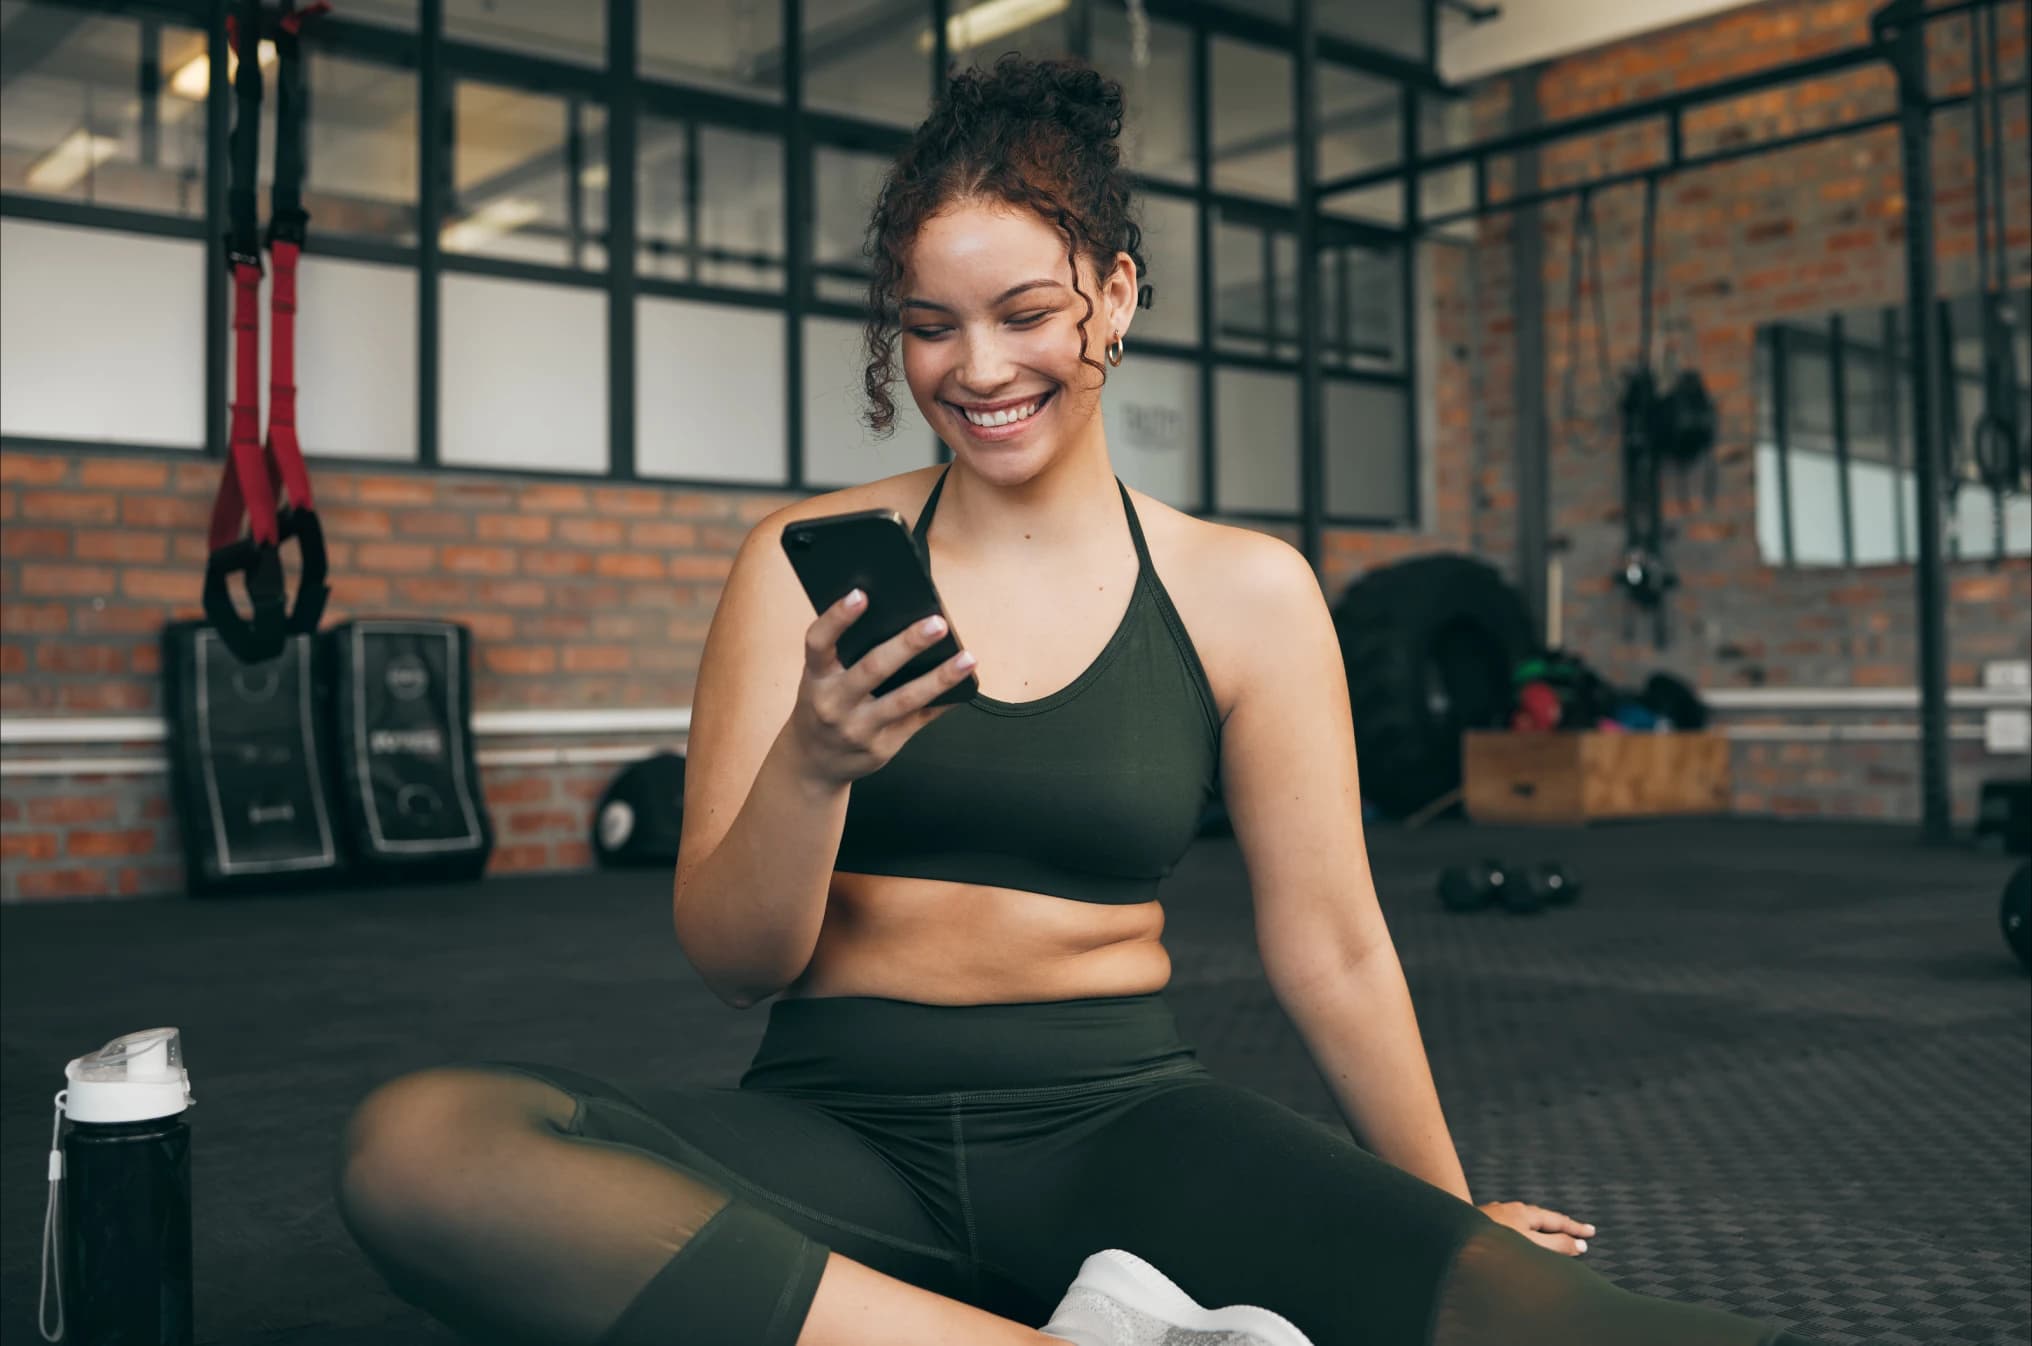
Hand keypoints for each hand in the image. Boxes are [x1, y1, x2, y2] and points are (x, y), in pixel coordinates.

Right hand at [786, 589, 976, 786]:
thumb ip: (845, 655)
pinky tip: (964, 686)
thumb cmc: (824, 707)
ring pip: (904, 699)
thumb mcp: (820, 681)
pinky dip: (944, 702)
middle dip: (907, 644)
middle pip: (873, 669)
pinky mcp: (882, 746)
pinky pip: (919, 720)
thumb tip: (898, 618)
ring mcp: (858, 728)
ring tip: (967, 658)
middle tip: (937, 623)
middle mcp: (833, 703)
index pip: (819, 642)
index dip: (837, 617)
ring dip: (939, 678)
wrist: (814, 763)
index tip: (860, 594)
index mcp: (816, 677)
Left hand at [1475, 1201, 1595, 1256]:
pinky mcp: (1479, 1225)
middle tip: (1576, 1232)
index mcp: (1523, 1212)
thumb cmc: (1493, 1243)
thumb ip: (1556, 1245)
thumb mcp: (1531, 1244)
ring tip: (1548, 1236)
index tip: (1592, 1232)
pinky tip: (1514, 1238)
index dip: (1575, 1228)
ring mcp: (1492, 1215)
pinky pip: (1508, 1227)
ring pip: (1522, 1221)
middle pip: (1539, 1217)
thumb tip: (1580, 1245)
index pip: (1556, 1220)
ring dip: (1539, 1229)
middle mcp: (1508, 1209)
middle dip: (1558, 1226)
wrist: (1450, 1236)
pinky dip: (1521, 1233)